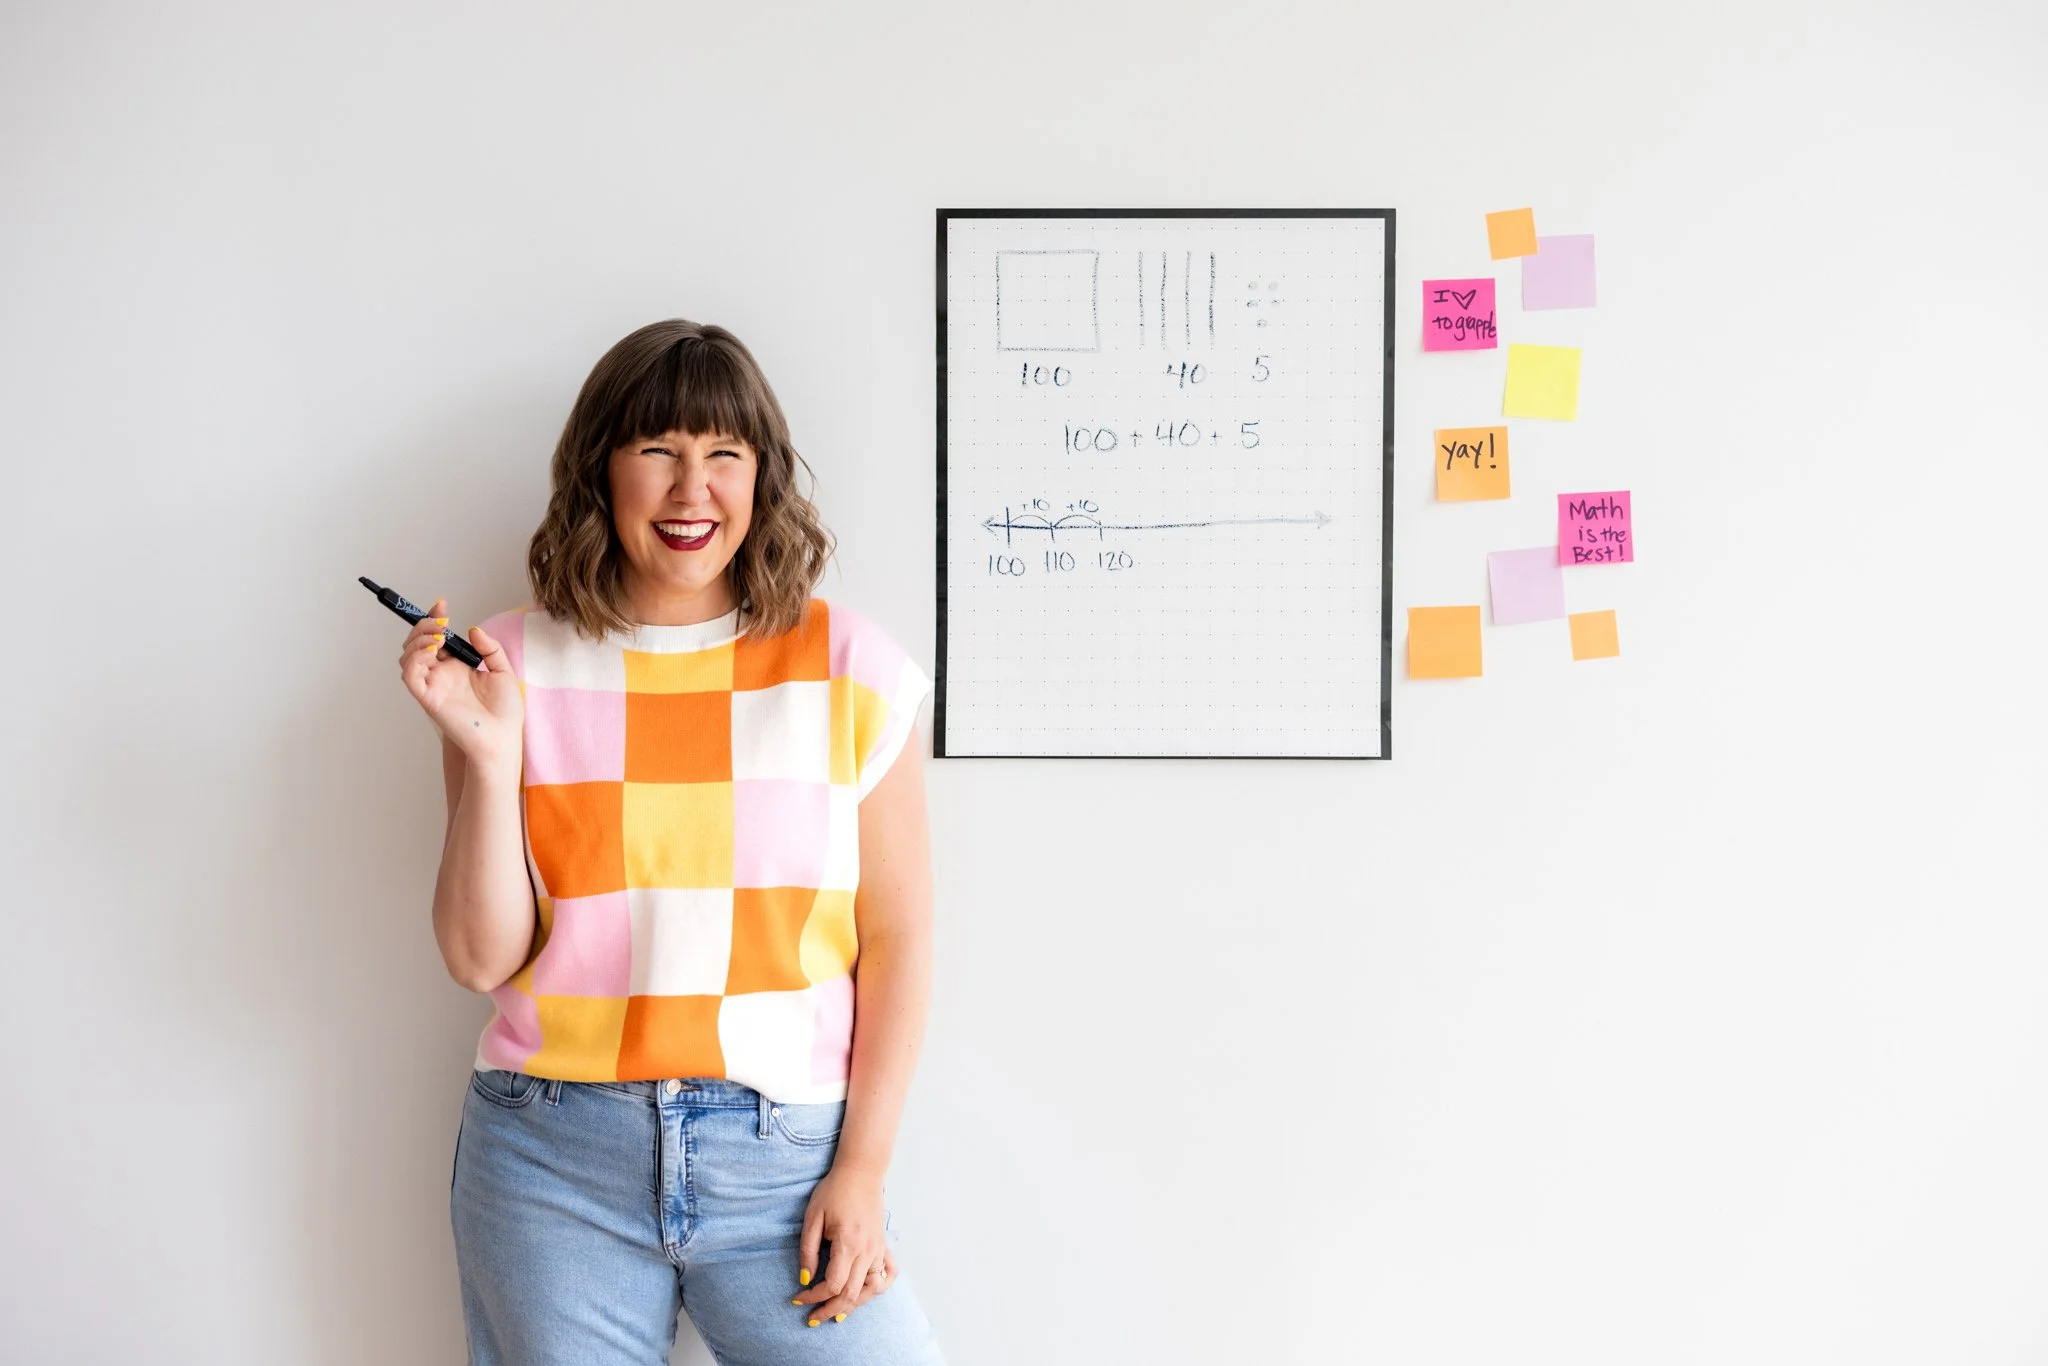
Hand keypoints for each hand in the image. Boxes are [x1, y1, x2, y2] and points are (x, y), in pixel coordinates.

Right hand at [397, 597, 521, 768]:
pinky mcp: (427, 698)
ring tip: (438, 636)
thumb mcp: (503, 671)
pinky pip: (410, 675)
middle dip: (423, 626)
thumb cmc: (504, 712)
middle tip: (441, 620)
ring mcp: (432, 685)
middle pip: (417, 643)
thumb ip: (489, 648)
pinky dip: (415, 658)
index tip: (442, 605)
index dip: (434, 620)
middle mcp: (441, 674)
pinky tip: (433, 650)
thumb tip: (472, 629)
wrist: (503, 737)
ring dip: (418, 639)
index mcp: (457, 667)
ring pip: (408, 656)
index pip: (437, 638)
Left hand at [791, 1163, 896, 1326]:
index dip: (813, 1296)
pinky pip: (886, 1276)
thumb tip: (805, 1279)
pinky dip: (876, 1290)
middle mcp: (868, 1251)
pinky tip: (863, 1295)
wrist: (861, 1171)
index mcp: (849, 1243)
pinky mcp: (883, 1246)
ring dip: (853, 1306)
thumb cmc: (834, 1190)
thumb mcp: (813, 1217)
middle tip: (812, 1318)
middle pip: (851, 1294)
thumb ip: (808, 1250)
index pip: (833, 1285)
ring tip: (835, 1314)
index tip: (798, 1298)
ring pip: (870, 1290)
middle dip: (830, 1310)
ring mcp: (879, 1249)